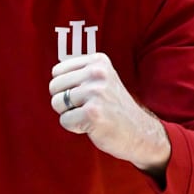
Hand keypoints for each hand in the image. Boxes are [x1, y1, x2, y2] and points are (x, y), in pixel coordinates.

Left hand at [48, 53, 169, 173]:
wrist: (140, 132)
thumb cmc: (113, 108)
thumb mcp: (102, 79)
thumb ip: (79, 73)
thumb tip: (53, 75)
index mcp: (98, 61)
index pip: (57, 71)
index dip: (66, 87)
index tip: (85, 95)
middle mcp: (97, 73)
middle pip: (54, 86)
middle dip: (64, 101)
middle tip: (86, 107)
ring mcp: (96, 92)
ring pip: (57, 103)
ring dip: (69, 114)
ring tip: (89, 115)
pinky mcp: (93, 113)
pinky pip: (64, 120)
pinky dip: (74, 127)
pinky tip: (92, 125)